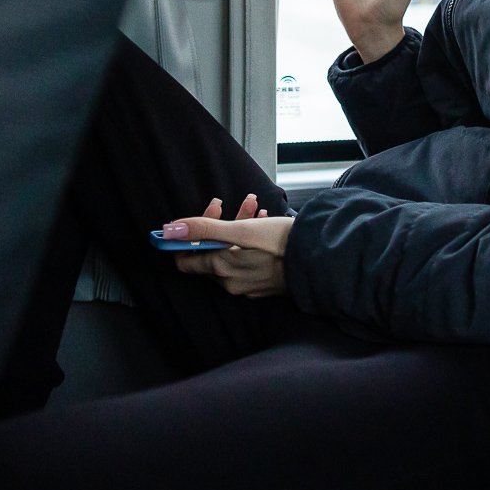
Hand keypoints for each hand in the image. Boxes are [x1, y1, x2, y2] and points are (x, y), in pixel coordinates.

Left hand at [161, 194, 293, 298]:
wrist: (319, 260)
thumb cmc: (282, 244)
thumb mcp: (241, 229)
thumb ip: (204, 228)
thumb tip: (170, 230)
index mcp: (220, 269)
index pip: (184, 260)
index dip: (187, 237)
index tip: (198, 219)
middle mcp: (230, 282)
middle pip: (210, 253)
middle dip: (217, 225)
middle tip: (231, 204)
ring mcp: (247, 285)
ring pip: (230, 254)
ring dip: (237, 228)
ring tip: (253, 207)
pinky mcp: (263, 285)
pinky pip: (246, 262)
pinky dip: (249, 242)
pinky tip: (264, 223)